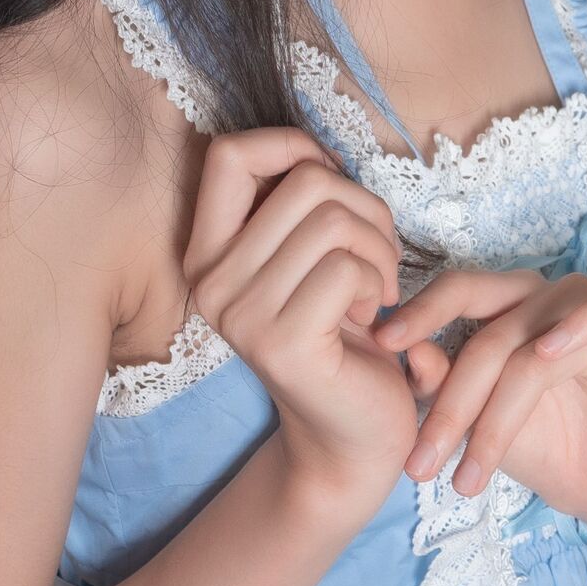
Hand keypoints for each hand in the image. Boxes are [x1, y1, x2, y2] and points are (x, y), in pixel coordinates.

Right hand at [183, 127, 416, 514]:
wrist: (353, 438)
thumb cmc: (342, 336)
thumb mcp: (306, 259)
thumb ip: (296, 207)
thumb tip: (312, 152)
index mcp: (207, 252)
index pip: (228, 154)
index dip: (293, 147)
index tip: (333, 184)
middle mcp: (210, 282)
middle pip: (304, 182)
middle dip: (364, 208)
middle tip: (376, 257)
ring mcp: (240, 315)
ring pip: (332, 220)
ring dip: (379, 248)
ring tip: (376, 288)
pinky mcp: (282, 344)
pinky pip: (347, 268)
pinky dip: (379, 282)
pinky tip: (374, 316)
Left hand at [371, 265, 586, 528]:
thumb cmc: (541, 446)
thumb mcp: (478, 423)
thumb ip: (441, 384)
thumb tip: (405, 354)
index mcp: (504, 308)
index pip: (458, 292)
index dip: (420, 312)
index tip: (381, 345)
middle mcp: (544, 300)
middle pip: (490, 327)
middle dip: (452, 402)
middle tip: (421, 463)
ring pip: (535, 341)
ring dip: (498, 414)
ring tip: (472, 473)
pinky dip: (578, 326)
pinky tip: (548, 355)